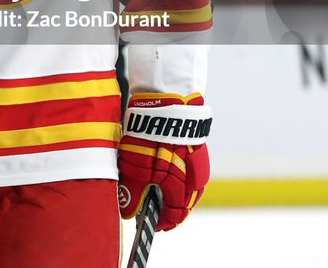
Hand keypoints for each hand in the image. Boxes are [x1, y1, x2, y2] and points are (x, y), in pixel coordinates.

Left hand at [118, 93, 211, 230]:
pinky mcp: (196, 147)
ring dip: (172, 190)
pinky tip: (163, 167)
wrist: (167, 103)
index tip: (150, 224)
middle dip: (168, 207)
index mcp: (182, 187)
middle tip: (153, 209)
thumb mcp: (135, 168)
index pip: (175, 214)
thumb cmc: (151, 137)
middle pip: (183, 202)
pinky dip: (176, 174)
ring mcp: (198, 162)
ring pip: (187, 185)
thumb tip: (129, 212)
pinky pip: (187, 168)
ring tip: (155, 188)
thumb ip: (133, 192)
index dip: (161, 222)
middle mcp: (195, 178)